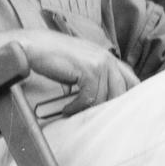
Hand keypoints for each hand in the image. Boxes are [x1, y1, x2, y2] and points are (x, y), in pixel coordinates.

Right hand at [7, 28, 139, 112]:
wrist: (34, 47)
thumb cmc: (54, 58)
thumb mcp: (81, 66)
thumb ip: (96, 78)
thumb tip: (104, 101)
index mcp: (107, 57)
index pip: (130, 80)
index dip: (129, 97)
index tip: (119, 113)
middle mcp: (107, 58)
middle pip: (122, 91)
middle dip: (109, 107)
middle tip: (95, 118)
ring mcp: (99, 62)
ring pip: (104, 97)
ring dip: (88, 109)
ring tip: (73, 111)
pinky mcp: (88, 69)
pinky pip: (89, 97)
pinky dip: (77, 107)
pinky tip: (67, 108)